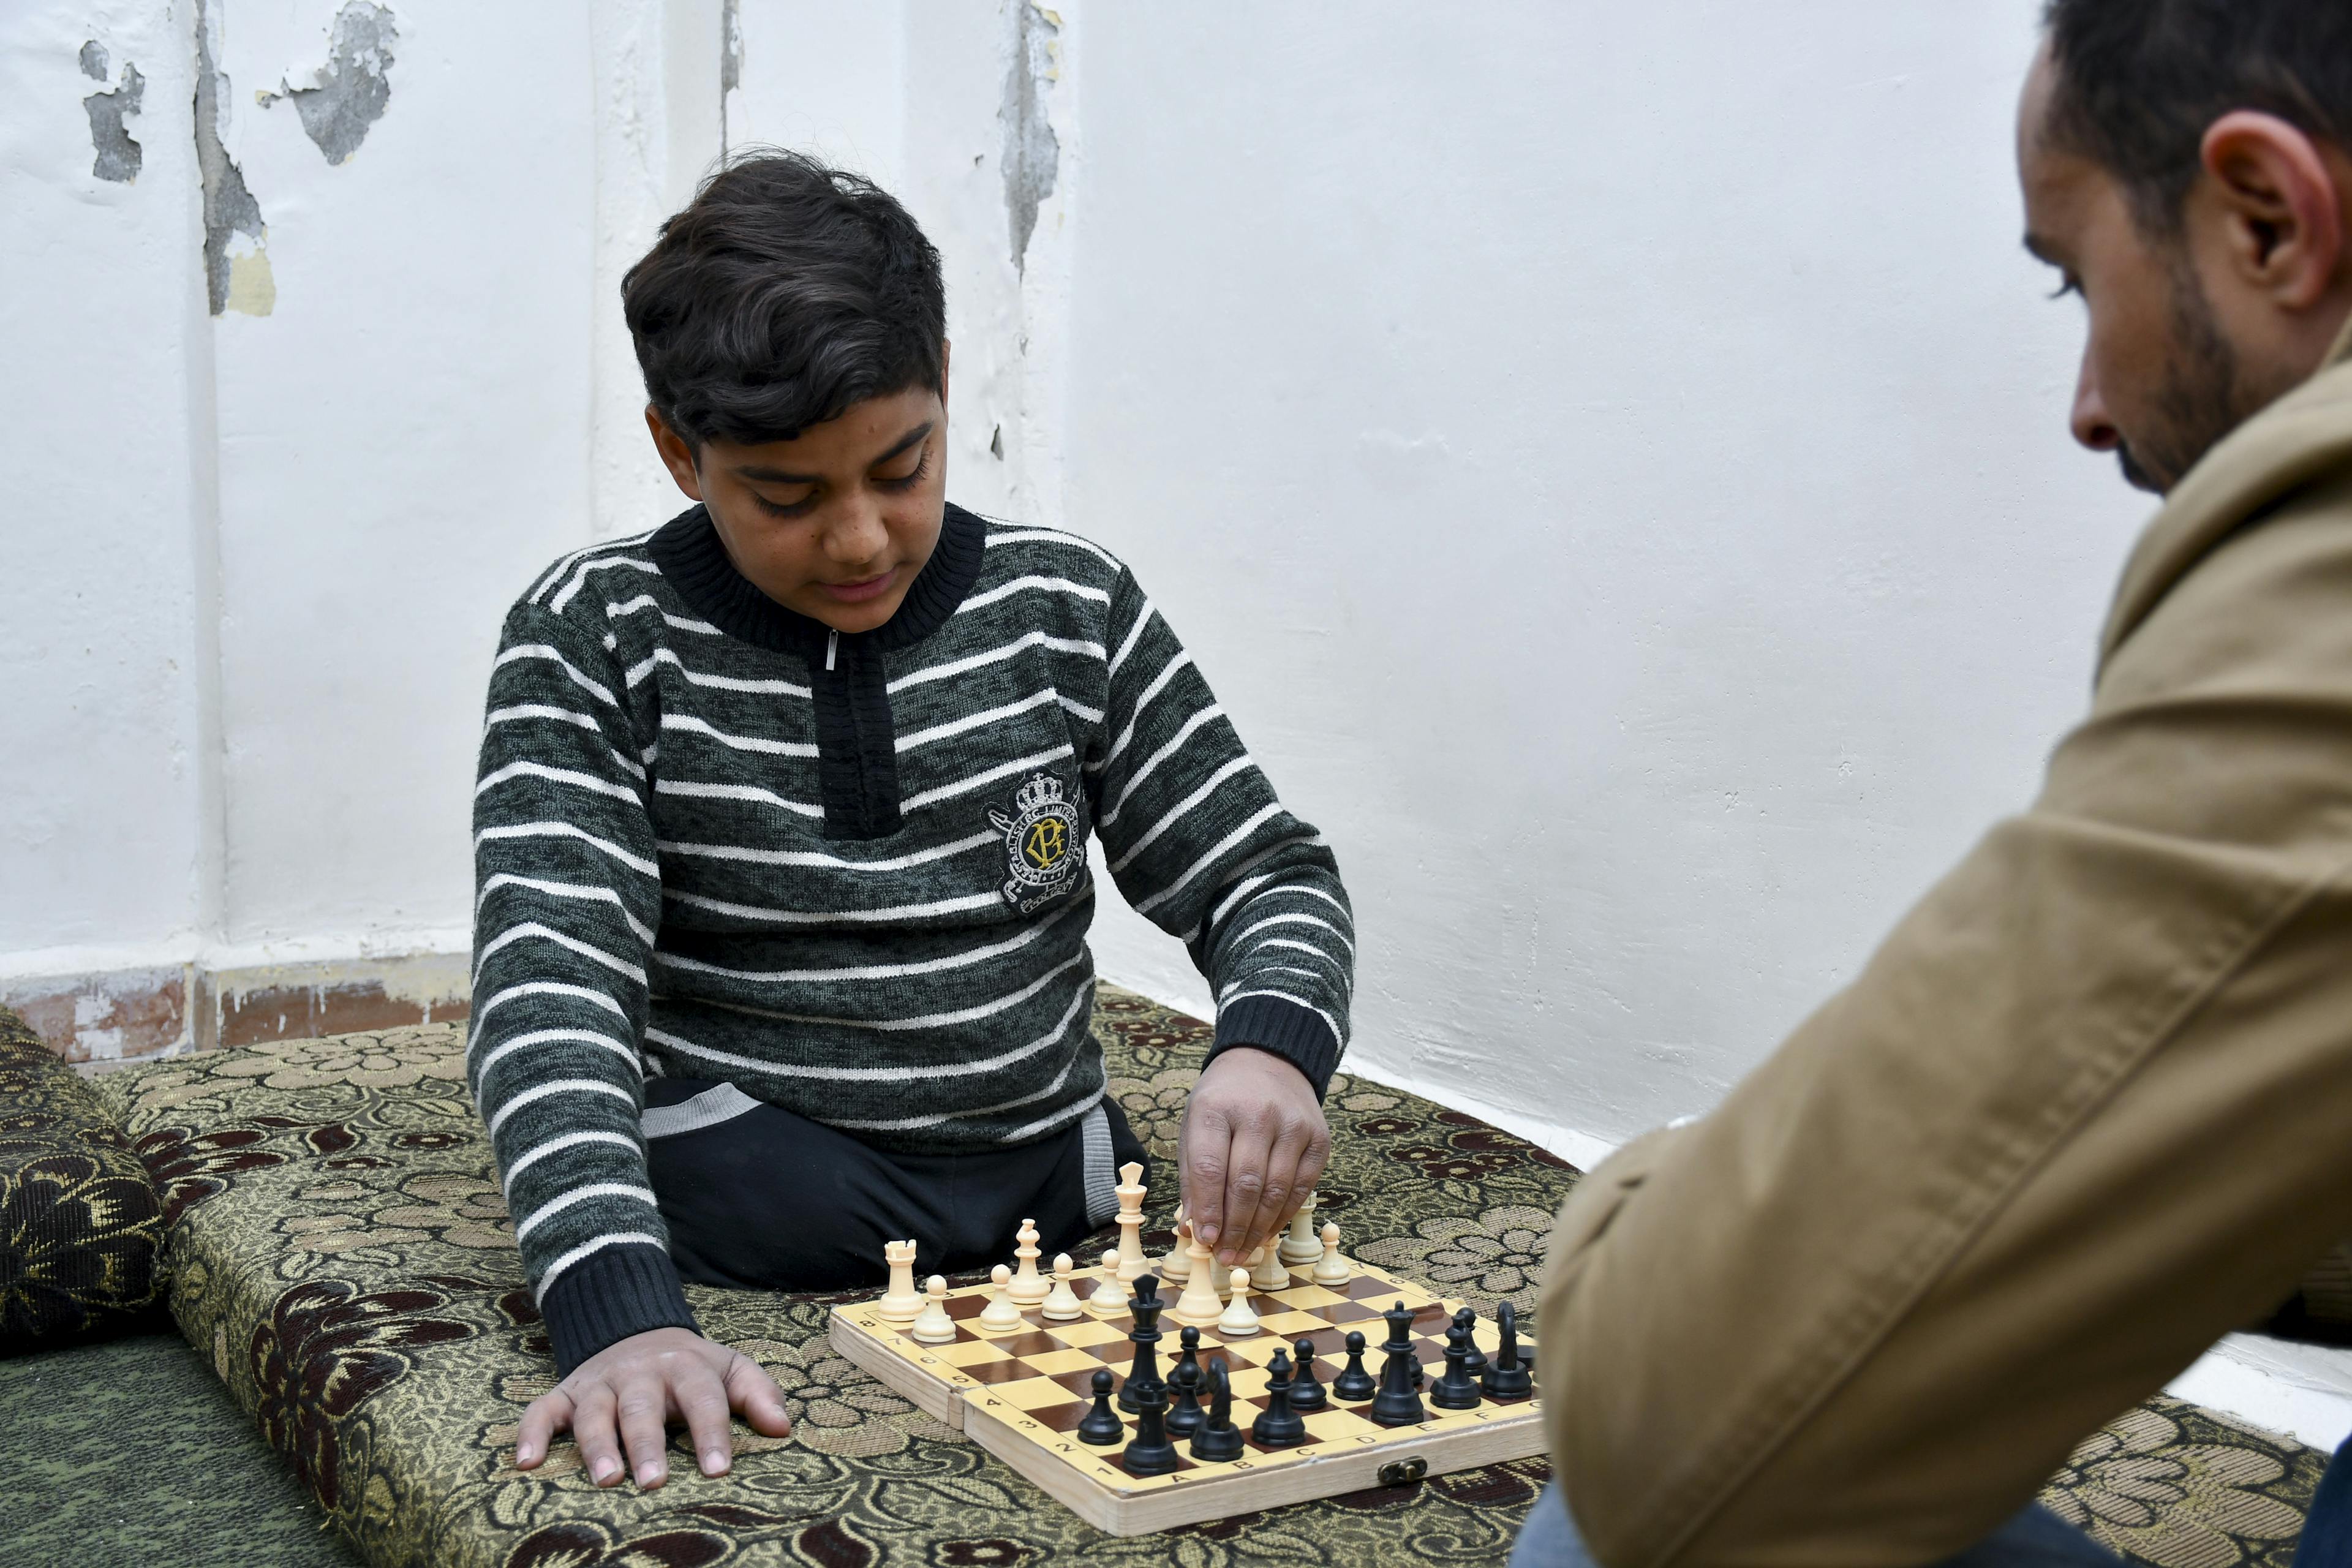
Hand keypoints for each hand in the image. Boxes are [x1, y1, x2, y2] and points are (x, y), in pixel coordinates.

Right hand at [515, 1326, 790, 1487]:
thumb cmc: (690, 1368)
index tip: (718, 1470)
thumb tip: (783, 1428)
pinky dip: (531, 1434)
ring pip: (595, 1412)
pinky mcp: (564, 1393)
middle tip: (654, 1482)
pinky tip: (526, 1464)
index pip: (703, 1399)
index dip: (711, 1432)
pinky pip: (541, 1411)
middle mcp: (640, 1374)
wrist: (635, 1328)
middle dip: (648, 1445)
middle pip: (643, 1408)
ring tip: (605, 1479)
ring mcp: (599, 1383)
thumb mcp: (729, 1368)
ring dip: (597, 1445)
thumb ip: (759, 1393)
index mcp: (685, 1367)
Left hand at [1179, 1046, 1330, 1267]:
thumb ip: (1193, 1177)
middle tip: (1224, 1257)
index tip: (1204, 1240)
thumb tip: (1192, 1228)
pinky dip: (1282, 1215)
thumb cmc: (1223, 1102)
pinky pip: (1301, 1187)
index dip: (1208, 1210)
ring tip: (1243, 1252)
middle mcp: (1258, 1113)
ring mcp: (1293, 1124)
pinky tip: (1267, 1231)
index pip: (1211, 1168)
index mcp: (1216, 1108)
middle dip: (1234, 1228)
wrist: (1267, 1061)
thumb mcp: (1195, 1126)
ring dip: (1258, 1229)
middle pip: (1246, 1184)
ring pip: (1276, 1190)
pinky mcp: (1318, 1137)